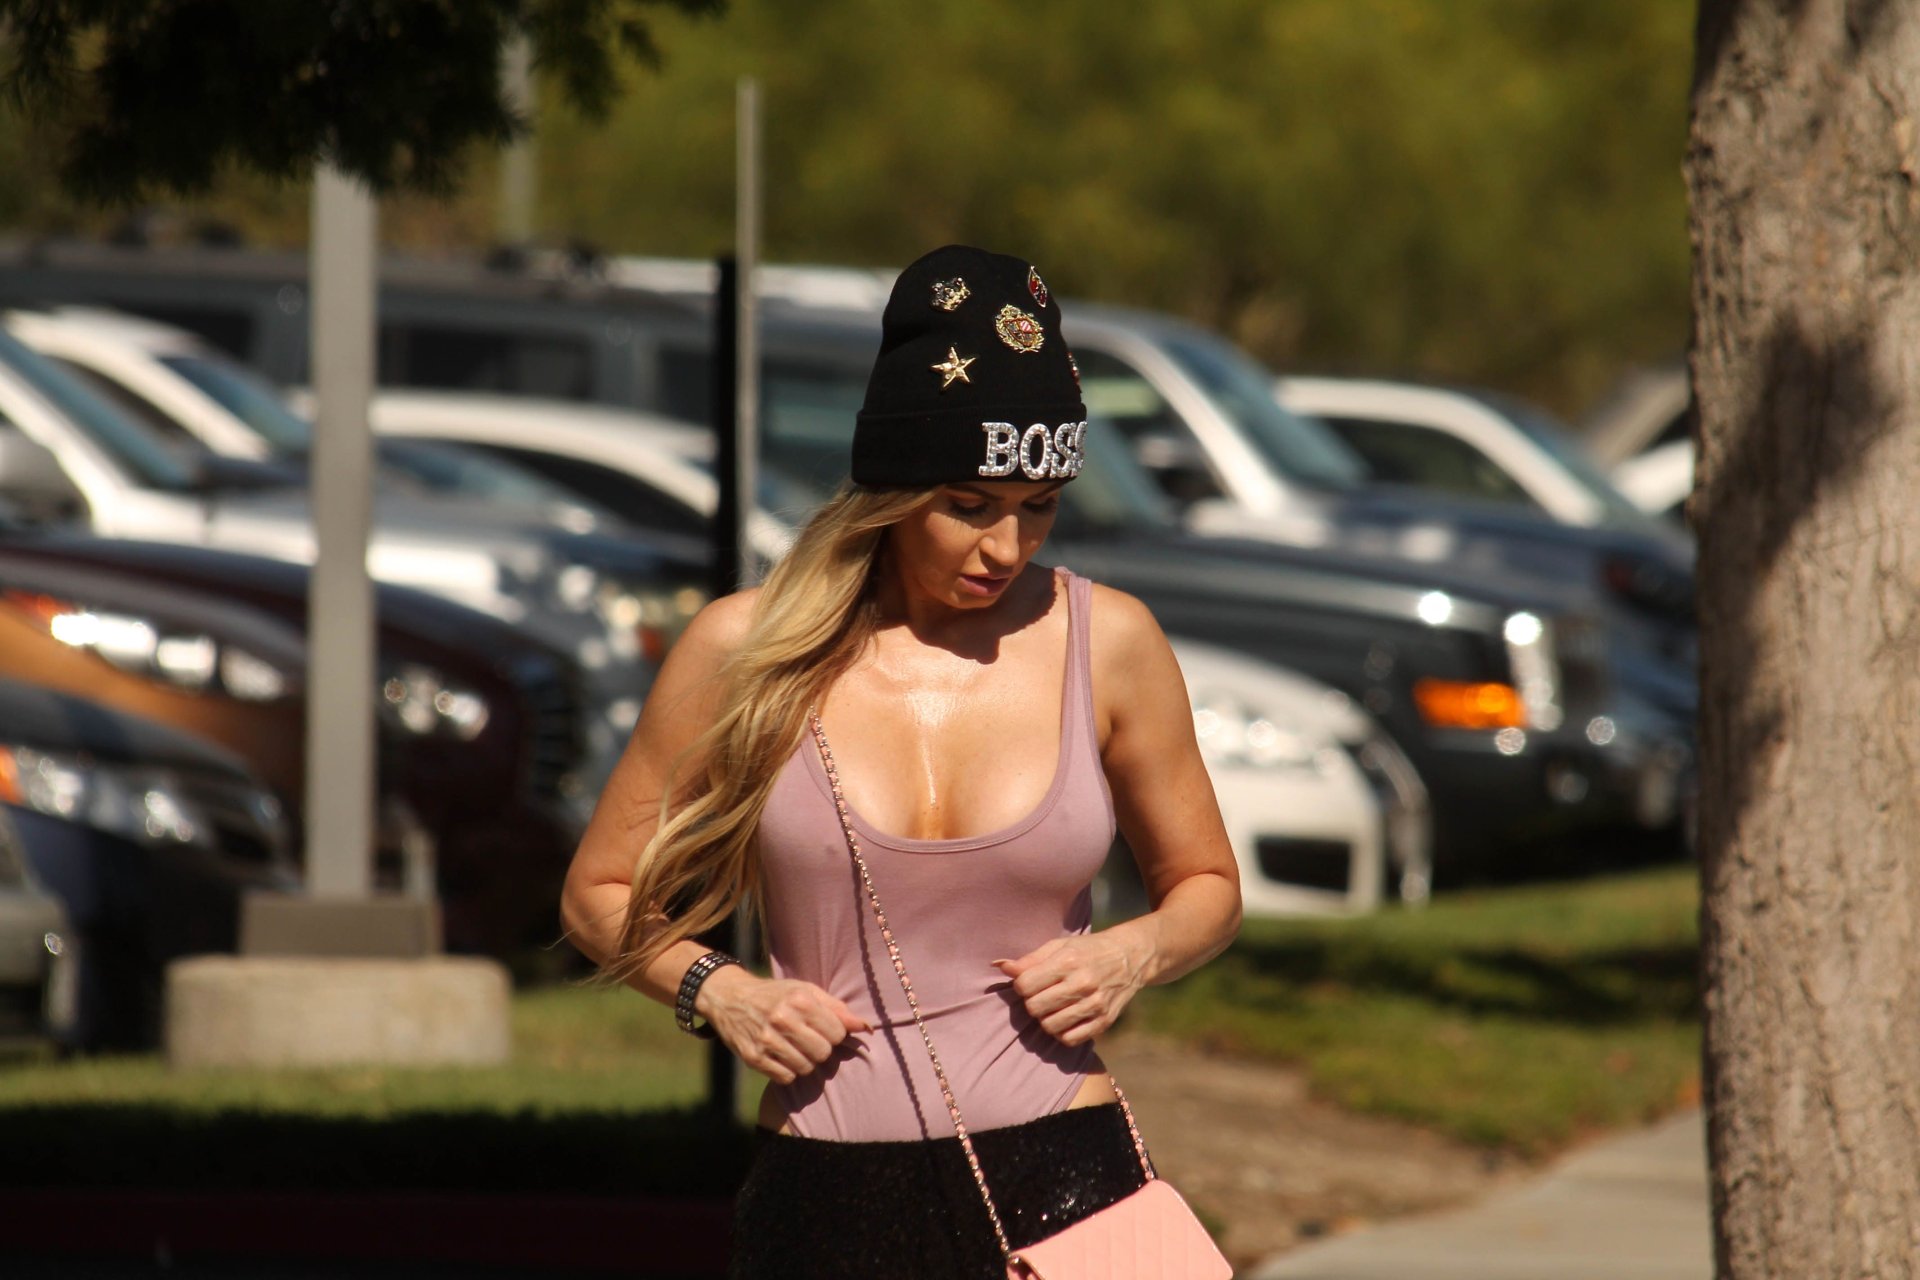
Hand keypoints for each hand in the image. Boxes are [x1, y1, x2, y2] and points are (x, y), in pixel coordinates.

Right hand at [695, 966, 871, 1084]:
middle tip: (809, 1041)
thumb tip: (866, 1028)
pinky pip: (786, 1078)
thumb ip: (837, 1009)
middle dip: (821, 1049)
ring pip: (806, 1068)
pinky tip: (782, 1057)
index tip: (824, 1030)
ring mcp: (766, 1040)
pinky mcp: (753, 1058)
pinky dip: (788, 1071)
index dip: (834, 1034)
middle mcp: (783, 1019)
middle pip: (823, 1053)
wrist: (729, 999)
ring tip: (795, 1048)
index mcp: (800, 1000)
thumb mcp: (805, 991)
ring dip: (804, 1062)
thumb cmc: (775, 995)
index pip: (837, 1033)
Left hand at [992, 931, 1150, 1046]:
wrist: (1130, 957)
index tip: (1028, 982)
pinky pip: (1070, 1039)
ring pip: (1050, 1026)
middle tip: (1040, 995)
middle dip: (1031, 1003)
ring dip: (1045, 1019)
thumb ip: (1029, 959)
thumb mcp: (1059, 946)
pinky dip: (1062, 1032)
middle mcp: (1082, 983)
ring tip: (1052, 1007)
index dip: (1020, 986)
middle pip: (1035, 1008)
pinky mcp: (1104, 1022)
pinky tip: (1065, 1019)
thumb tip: (999, 966)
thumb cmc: (1088, 950)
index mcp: (1068, 961)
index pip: (1025, 985)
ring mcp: (1095, 1005)